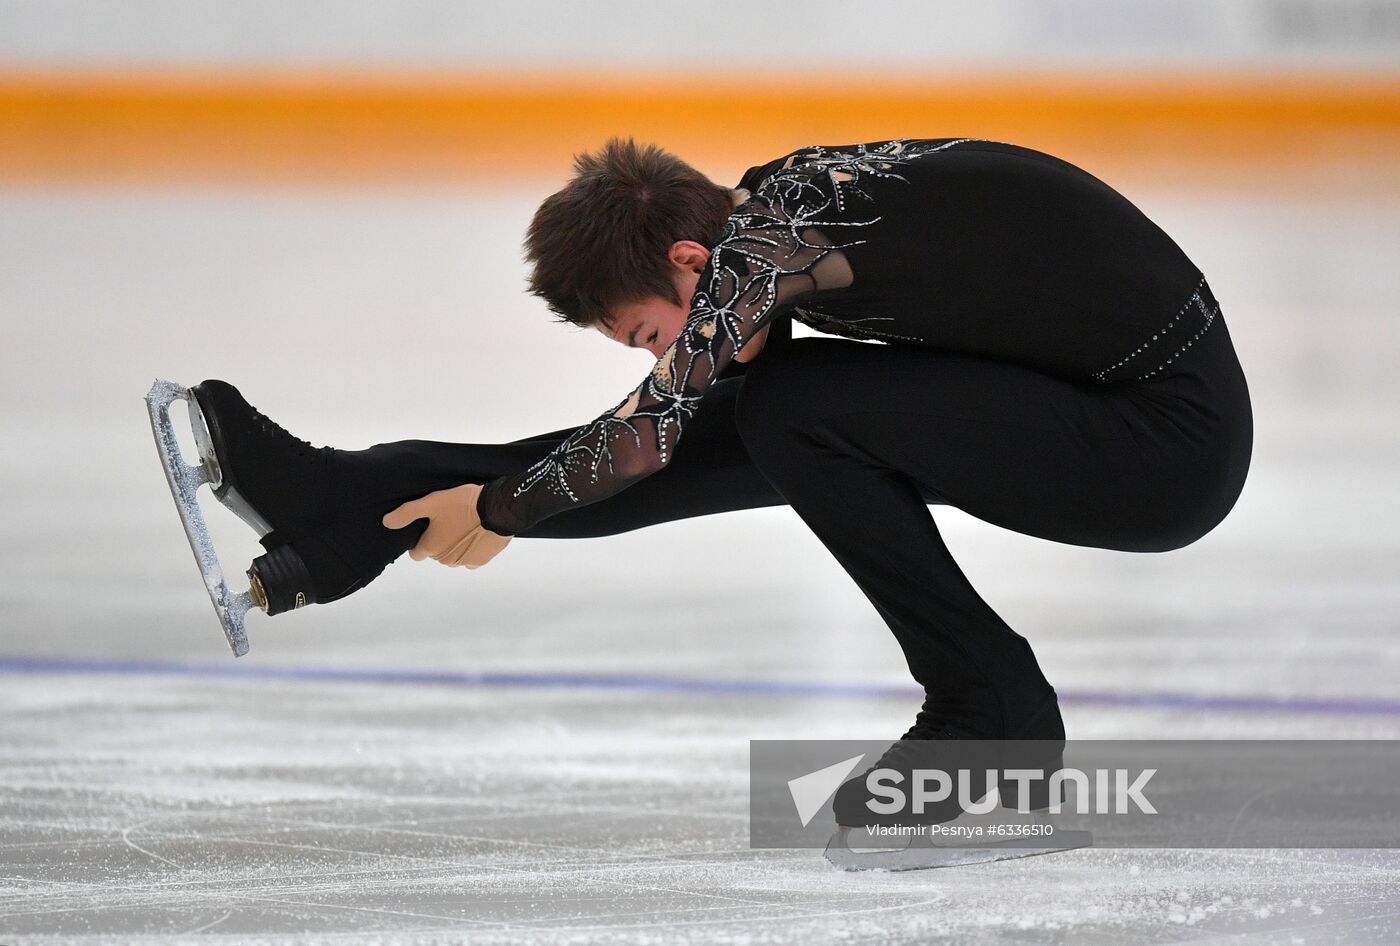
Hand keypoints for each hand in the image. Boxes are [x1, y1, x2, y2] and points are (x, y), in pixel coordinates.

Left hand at [382, 483, 510, 567]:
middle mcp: (444, 560)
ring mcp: (463, 562)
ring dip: (454, 547)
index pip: (416, 553)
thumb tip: (386, 522)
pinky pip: (469, 559)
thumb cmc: (462, 505)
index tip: (429, 527)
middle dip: (438, 541)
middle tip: (448, 521)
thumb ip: (407, 513)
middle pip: (435, 554)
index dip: (419, 540)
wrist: (497, 510)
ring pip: (452, 557)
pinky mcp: (480, 561)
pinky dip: (470, 550)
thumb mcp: (431, 503)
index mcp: (431, 548)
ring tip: (463, 526)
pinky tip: (475, 535)